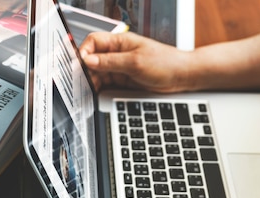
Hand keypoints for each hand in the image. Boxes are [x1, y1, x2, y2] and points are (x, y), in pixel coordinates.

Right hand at [79, 31, 193, 92]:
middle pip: (92, 58)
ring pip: (96, 72)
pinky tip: (95, 93)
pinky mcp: (121, 80)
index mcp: (120, 42)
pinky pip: (104, 83)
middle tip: (81, 81)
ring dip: (91, 80)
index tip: (79, 65)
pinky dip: (98, 88)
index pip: (93, 41)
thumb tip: (89, 60)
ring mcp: (118, 67)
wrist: (180, 77)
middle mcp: (117, 53)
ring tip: (87, 90)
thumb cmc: (165, 63)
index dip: (83, 51)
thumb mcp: (135, 63)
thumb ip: (110, 62)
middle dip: (85, 69)